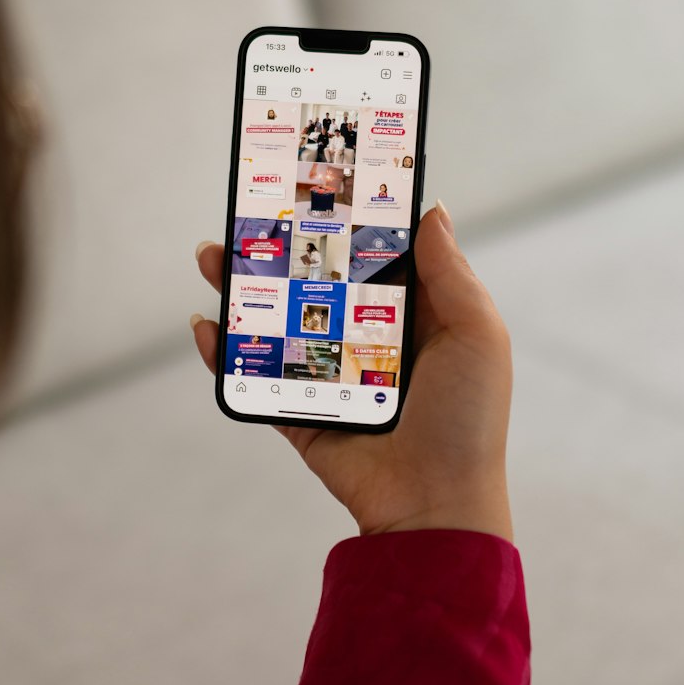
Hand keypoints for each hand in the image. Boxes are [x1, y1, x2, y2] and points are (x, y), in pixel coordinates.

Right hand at [191, 204, 512, 540]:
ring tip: (212, 256)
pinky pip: (255, 377)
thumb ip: (451, 274)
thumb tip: (431, 208)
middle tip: (247, 212)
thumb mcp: (477, 336)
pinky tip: (206, 324)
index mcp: (412, 315)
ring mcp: (328, 374)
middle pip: (312, 280)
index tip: (318, 180)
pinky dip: (225, 352)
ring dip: (240, 288)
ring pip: (276, 319)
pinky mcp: (299, 411)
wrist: (435, 504)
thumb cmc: (468, 420)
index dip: (346, 219)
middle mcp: (365, 338)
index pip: (372, 254)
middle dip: (278, 246)